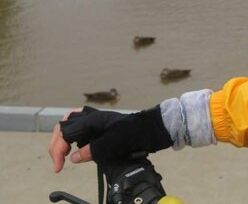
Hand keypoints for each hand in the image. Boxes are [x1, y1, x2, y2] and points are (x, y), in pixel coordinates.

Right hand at [48, 105, 171, 172]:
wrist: (153, 128)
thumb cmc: (137, 132)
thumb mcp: (114, 143)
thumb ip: (92, 150)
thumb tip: (73, 158)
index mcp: (92, 120)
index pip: (65, 134)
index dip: (58, 151)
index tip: (59, 167)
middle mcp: (92, 118)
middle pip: (64, 126)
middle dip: (56, 144)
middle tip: (58, 162)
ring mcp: (97, 121)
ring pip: (71, 124)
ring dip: (63, 138)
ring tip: (62, 154)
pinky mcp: (101, 126)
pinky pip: (81, 126)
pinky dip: (73, 135)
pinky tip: (76, 146)